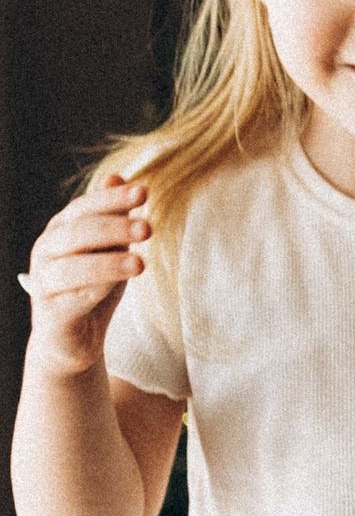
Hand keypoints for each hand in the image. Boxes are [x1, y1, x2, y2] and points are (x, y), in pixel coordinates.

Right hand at [19, 173, 150, 381]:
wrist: (70, 339)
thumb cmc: (91, 287)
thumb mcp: (107, 249)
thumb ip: (112, 218)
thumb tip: (119, 176)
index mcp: (61, 229)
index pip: (85, 208)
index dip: (112, 199)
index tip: (144, 192)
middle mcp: (46, 251)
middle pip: (78, 232)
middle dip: (114, 227)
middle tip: (148, 228)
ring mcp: (44, 281)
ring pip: (74, 267)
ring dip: (108, 262)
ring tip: (140, 263)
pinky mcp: (49, 313)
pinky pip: (73, 299)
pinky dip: (96, 291)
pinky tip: (119, 286)